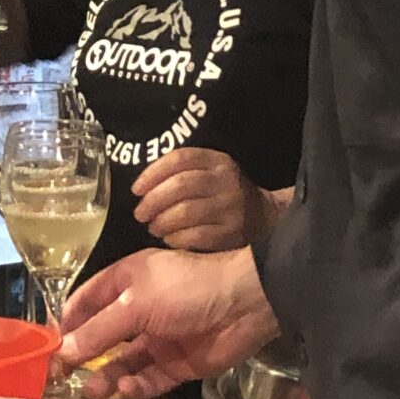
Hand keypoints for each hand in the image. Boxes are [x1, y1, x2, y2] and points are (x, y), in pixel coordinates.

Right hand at [60, 246, 277, 398]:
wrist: (242, 306)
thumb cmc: (185, 290)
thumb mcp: (136, 304)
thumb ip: (99, 330)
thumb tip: (62, 351)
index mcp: (127, 281)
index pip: (87, 300)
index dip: (66, 321)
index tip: (44, 346)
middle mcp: (138, 309)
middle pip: (102, 335)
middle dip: (81, 354)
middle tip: (59, 378)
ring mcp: (157, 338)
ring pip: (121, 362)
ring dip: (106, 375)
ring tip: (93, 389)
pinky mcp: (175, 364)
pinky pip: (146, 379)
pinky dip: (134, 386)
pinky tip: (124, 389)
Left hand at [132, 148, 286, 250]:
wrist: (263, 218)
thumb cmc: (224, 194)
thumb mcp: (211, 172)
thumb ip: (183, 172)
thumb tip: (143, 187)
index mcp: (217, 160)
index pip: (180, 158)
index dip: (152, 173)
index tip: (136, 189)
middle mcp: (225, 181)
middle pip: (179, 186)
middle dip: (152, 201)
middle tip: (140, 213)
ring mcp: (230, 207)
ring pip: (184, 212)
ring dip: (161, 222)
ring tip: (154, 227)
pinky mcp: (231, 233)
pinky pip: (194, 236)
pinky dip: (175, 238)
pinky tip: (169, 239)